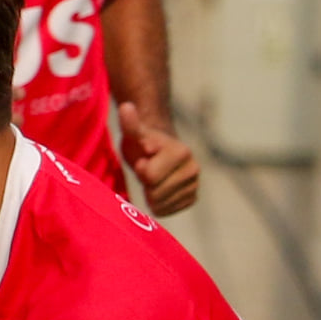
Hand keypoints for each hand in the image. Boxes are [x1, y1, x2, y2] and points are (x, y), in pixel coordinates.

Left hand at [117, 102, 199, 216]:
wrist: (158, 150)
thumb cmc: (143, 142)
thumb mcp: (134, 134)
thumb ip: (131, 124)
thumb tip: (125, 107)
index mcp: (181, 152)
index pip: (150, 176)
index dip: (141, 169)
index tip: (145, 159)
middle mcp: (193, 169)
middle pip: (155, 193)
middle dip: (146, 183)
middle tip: (149, 169)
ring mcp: (194, 186)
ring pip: (160, 205)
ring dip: (151, 194)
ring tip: (154, 178)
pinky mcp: (191, 199)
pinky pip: (166, 211)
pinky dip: (158, 203)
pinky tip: (159, 188)